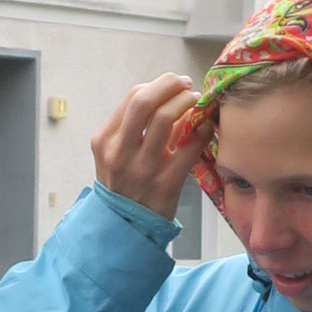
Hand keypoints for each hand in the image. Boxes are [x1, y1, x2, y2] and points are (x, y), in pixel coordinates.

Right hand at [94, 74, 197, 217]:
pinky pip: (189, 147)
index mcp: (105, 140)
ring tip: (197, 103)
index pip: (133, 97)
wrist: (127, 227)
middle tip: (187, 85)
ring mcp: (142, 169)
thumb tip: (168, 95)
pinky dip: (202, 130)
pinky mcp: (165, 184)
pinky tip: (206, 128)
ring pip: (166, 119)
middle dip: (171, 85)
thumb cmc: (125, 183)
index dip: (159, 84)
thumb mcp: (115, 154)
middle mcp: (119, 153)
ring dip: (188, 103)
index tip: (174, 84)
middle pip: (145, 101)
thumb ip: (134, 127)